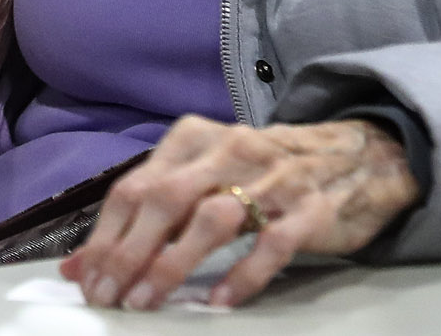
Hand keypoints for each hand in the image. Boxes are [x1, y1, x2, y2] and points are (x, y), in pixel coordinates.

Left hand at [61, 116, 419, 310]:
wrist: (359, 155)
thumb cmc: (267, 171)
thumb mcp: (207, 176)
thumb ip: (149, 213)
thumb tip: (81, 264)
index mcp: (198, 138)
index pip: (137, 185)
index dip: (106, 234)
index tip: (85, 277)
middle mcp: (231, 151)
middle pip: (166, 199)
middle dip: (128, 251)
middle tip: (108, 295)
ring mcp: (274, 178)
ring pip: (213, 218)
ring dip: (173, 262)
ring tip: (147, 301)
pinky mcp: (312, 209)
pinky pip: (273, 242)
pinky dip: (244, 273)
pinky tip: (221, 302)